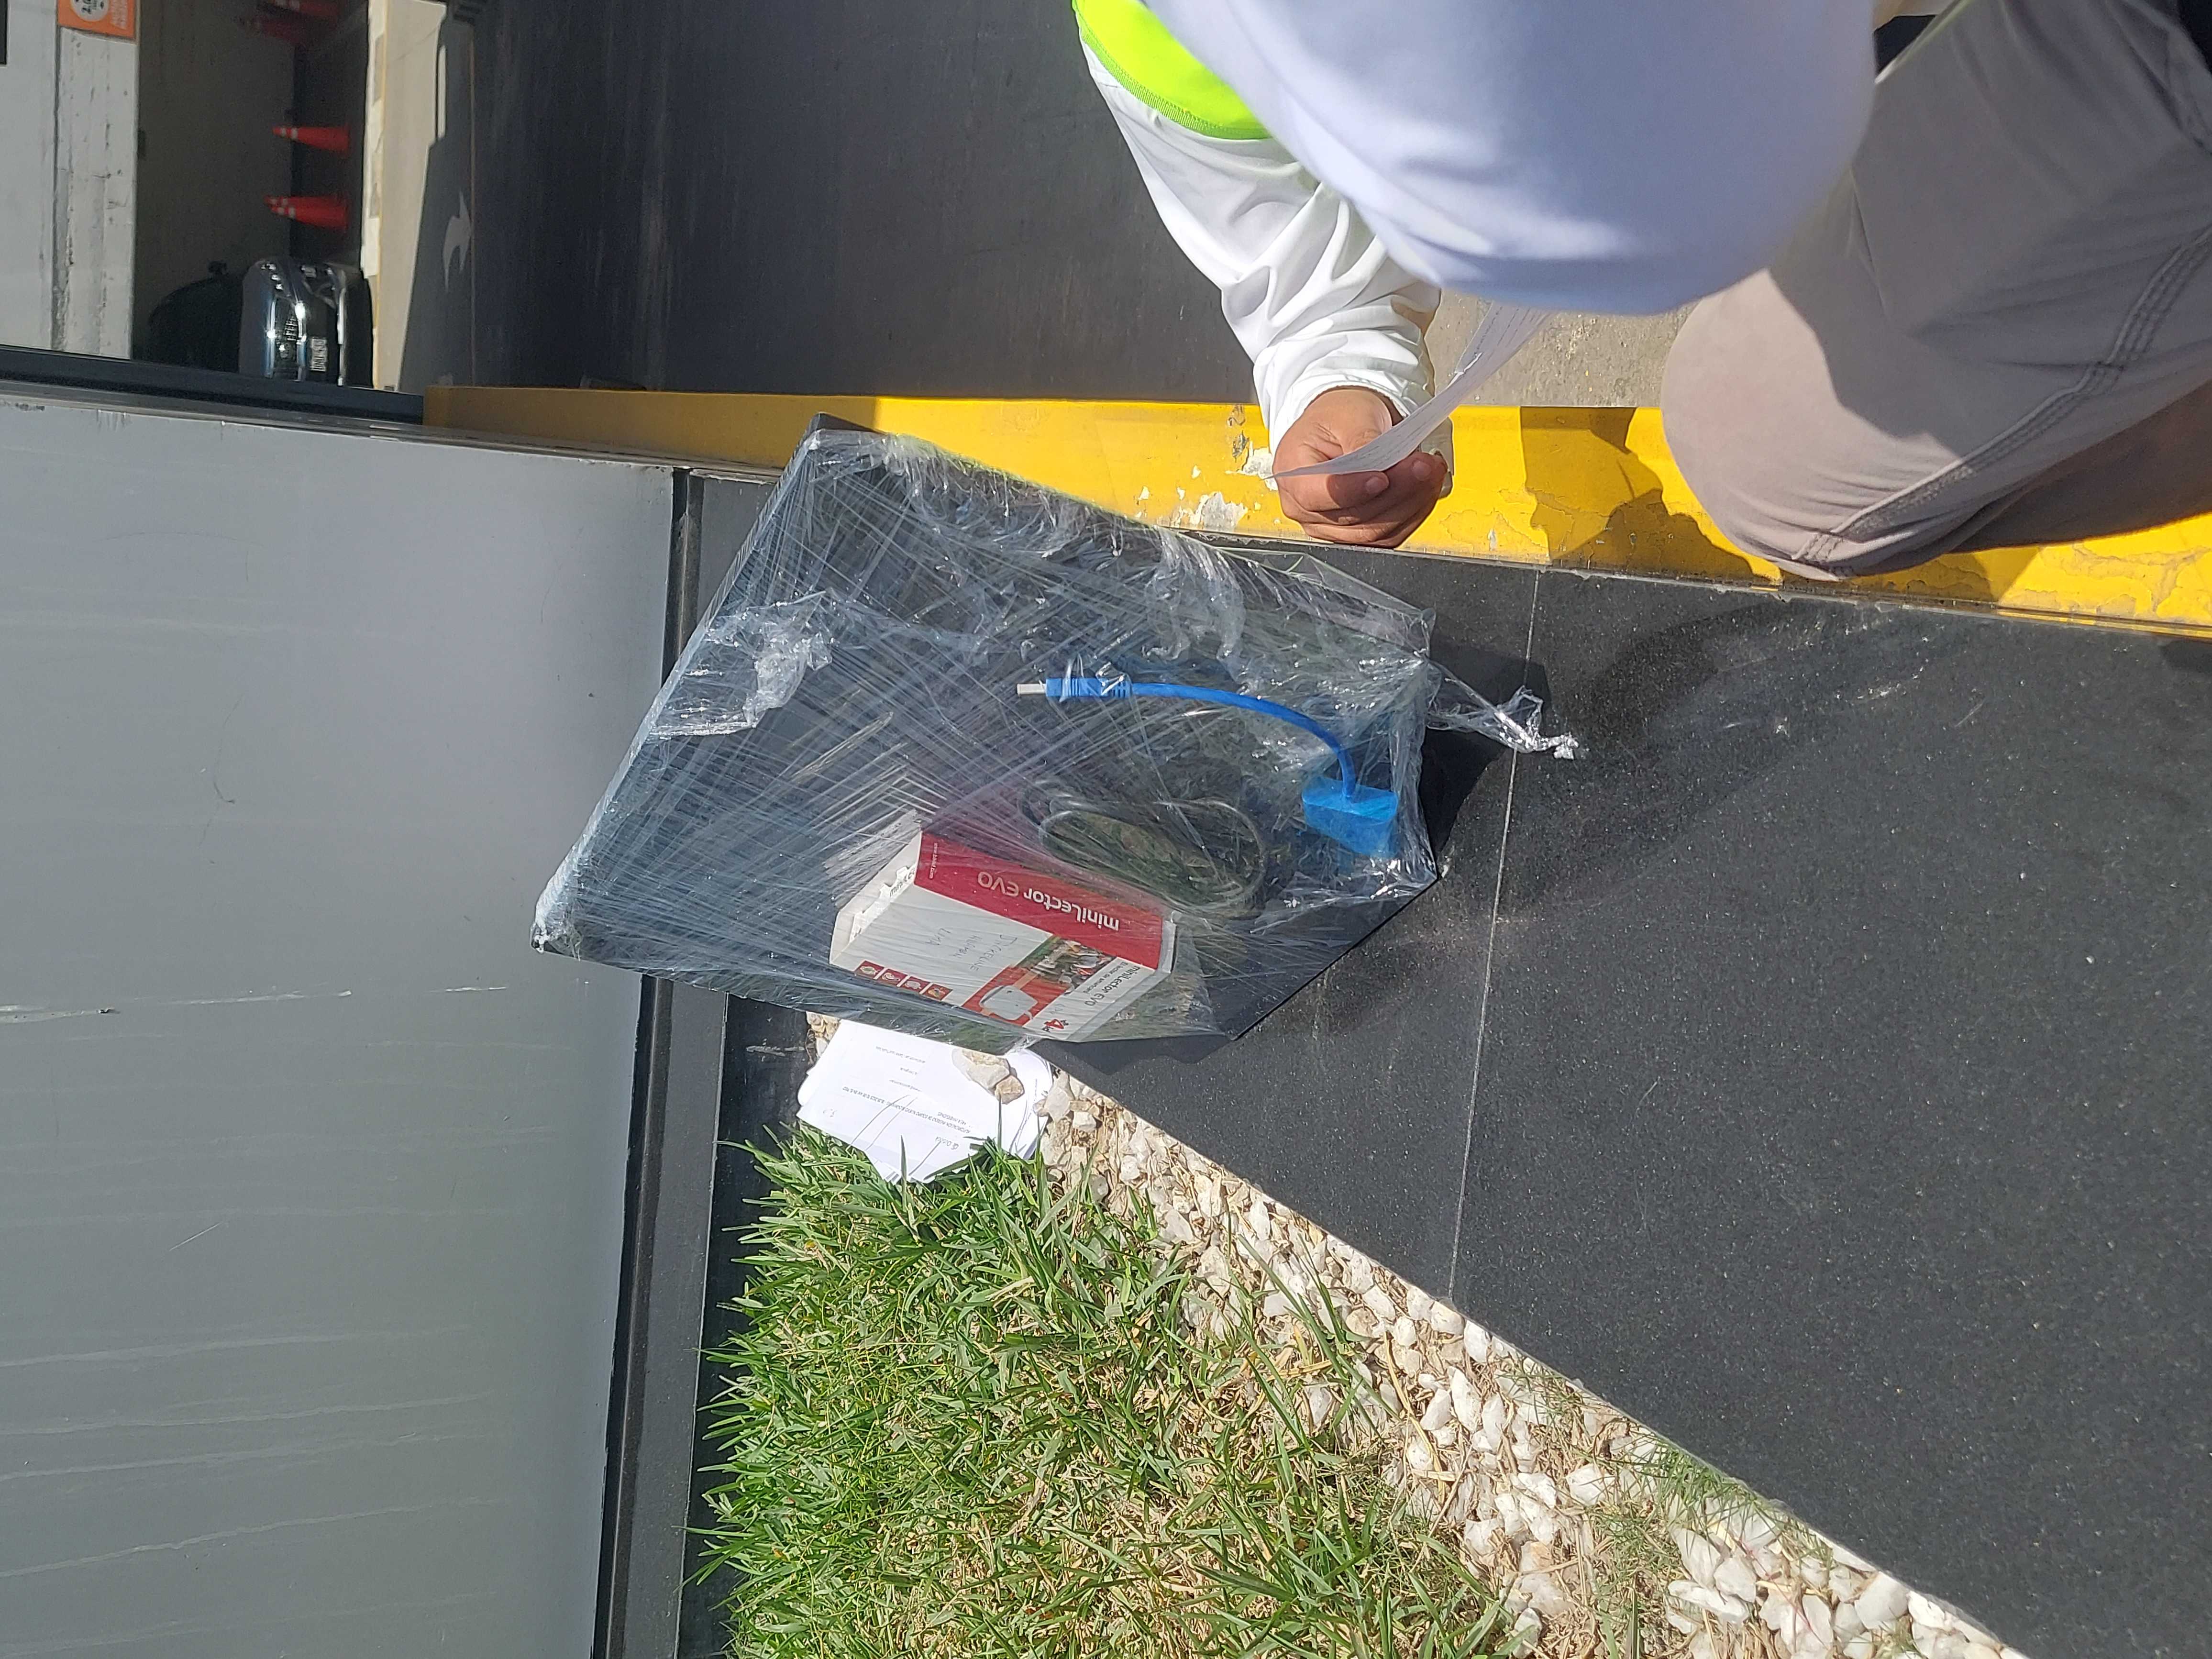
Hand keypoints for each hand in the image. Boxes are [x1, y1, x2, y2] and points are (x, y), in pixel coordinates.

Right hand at [1273, 386, 1449, 548]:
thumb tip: (1379, 466)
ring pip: (1376, 531)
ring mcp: (1330, 527)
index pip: (1320, 495)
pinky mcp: (1355, 534)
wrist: (1346, 424)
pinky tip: (1424, 490)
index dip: (1354, 489)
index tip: (1382, 477)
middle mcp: (1307, 509)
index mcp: (1294, 475)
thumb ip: (1361, 440)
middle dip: (1397, 491)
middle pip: (1355, 517)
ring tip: (1430, 471)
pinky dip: (1412, 514)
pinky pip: (1388, 535)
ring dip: (1411, 503)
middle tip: (1424, 465)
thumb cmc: (1338, 417)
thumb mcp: (1348, 414)